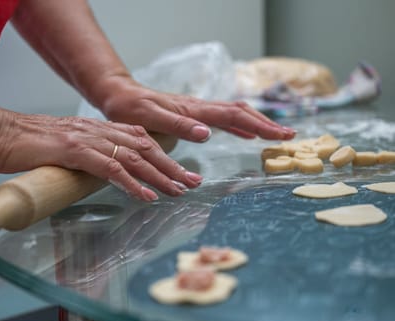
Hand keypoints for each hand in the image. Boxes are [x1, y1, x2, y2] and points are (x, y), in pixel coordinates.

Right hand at [0, 112, 201, 201]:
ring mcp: (86, 139)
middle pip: (144, 147)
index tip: (179, 169)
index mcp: (95, 129)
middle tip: (193, 182)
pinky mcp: (73, 150)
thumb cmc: (23, 144)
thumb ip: (82, 154)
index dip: (162, 154)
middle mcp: (96, 130)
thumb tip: (96, 169)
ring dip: (159, 176)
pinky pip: (110, 169)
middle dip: (172, 166)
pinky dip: (131, 184)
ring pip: (133, 157)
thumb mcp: (60, 147)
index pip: (138, 139)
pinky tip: (146, 196)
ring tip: (179, 191)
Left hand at [98, 78, 295, 141]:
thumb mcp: (150, 119)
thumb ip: (178, 126)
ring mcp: (197, 111)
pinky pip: (222, 120)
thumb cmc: (130, 109)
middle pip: (240, 113)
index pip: (233, 116)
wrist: (119, 96)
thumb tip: (208, 133)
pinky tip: (245, 135)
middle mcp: (199, 108)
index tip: (280, 136)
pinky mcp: (192, 115)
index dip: (258, 126)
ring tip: (276, 135)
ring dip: (256, 124)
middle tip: (289, 137)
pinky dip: (239, 126)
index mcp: (193, 110)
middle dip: (266, 124)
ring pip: (234, 114)